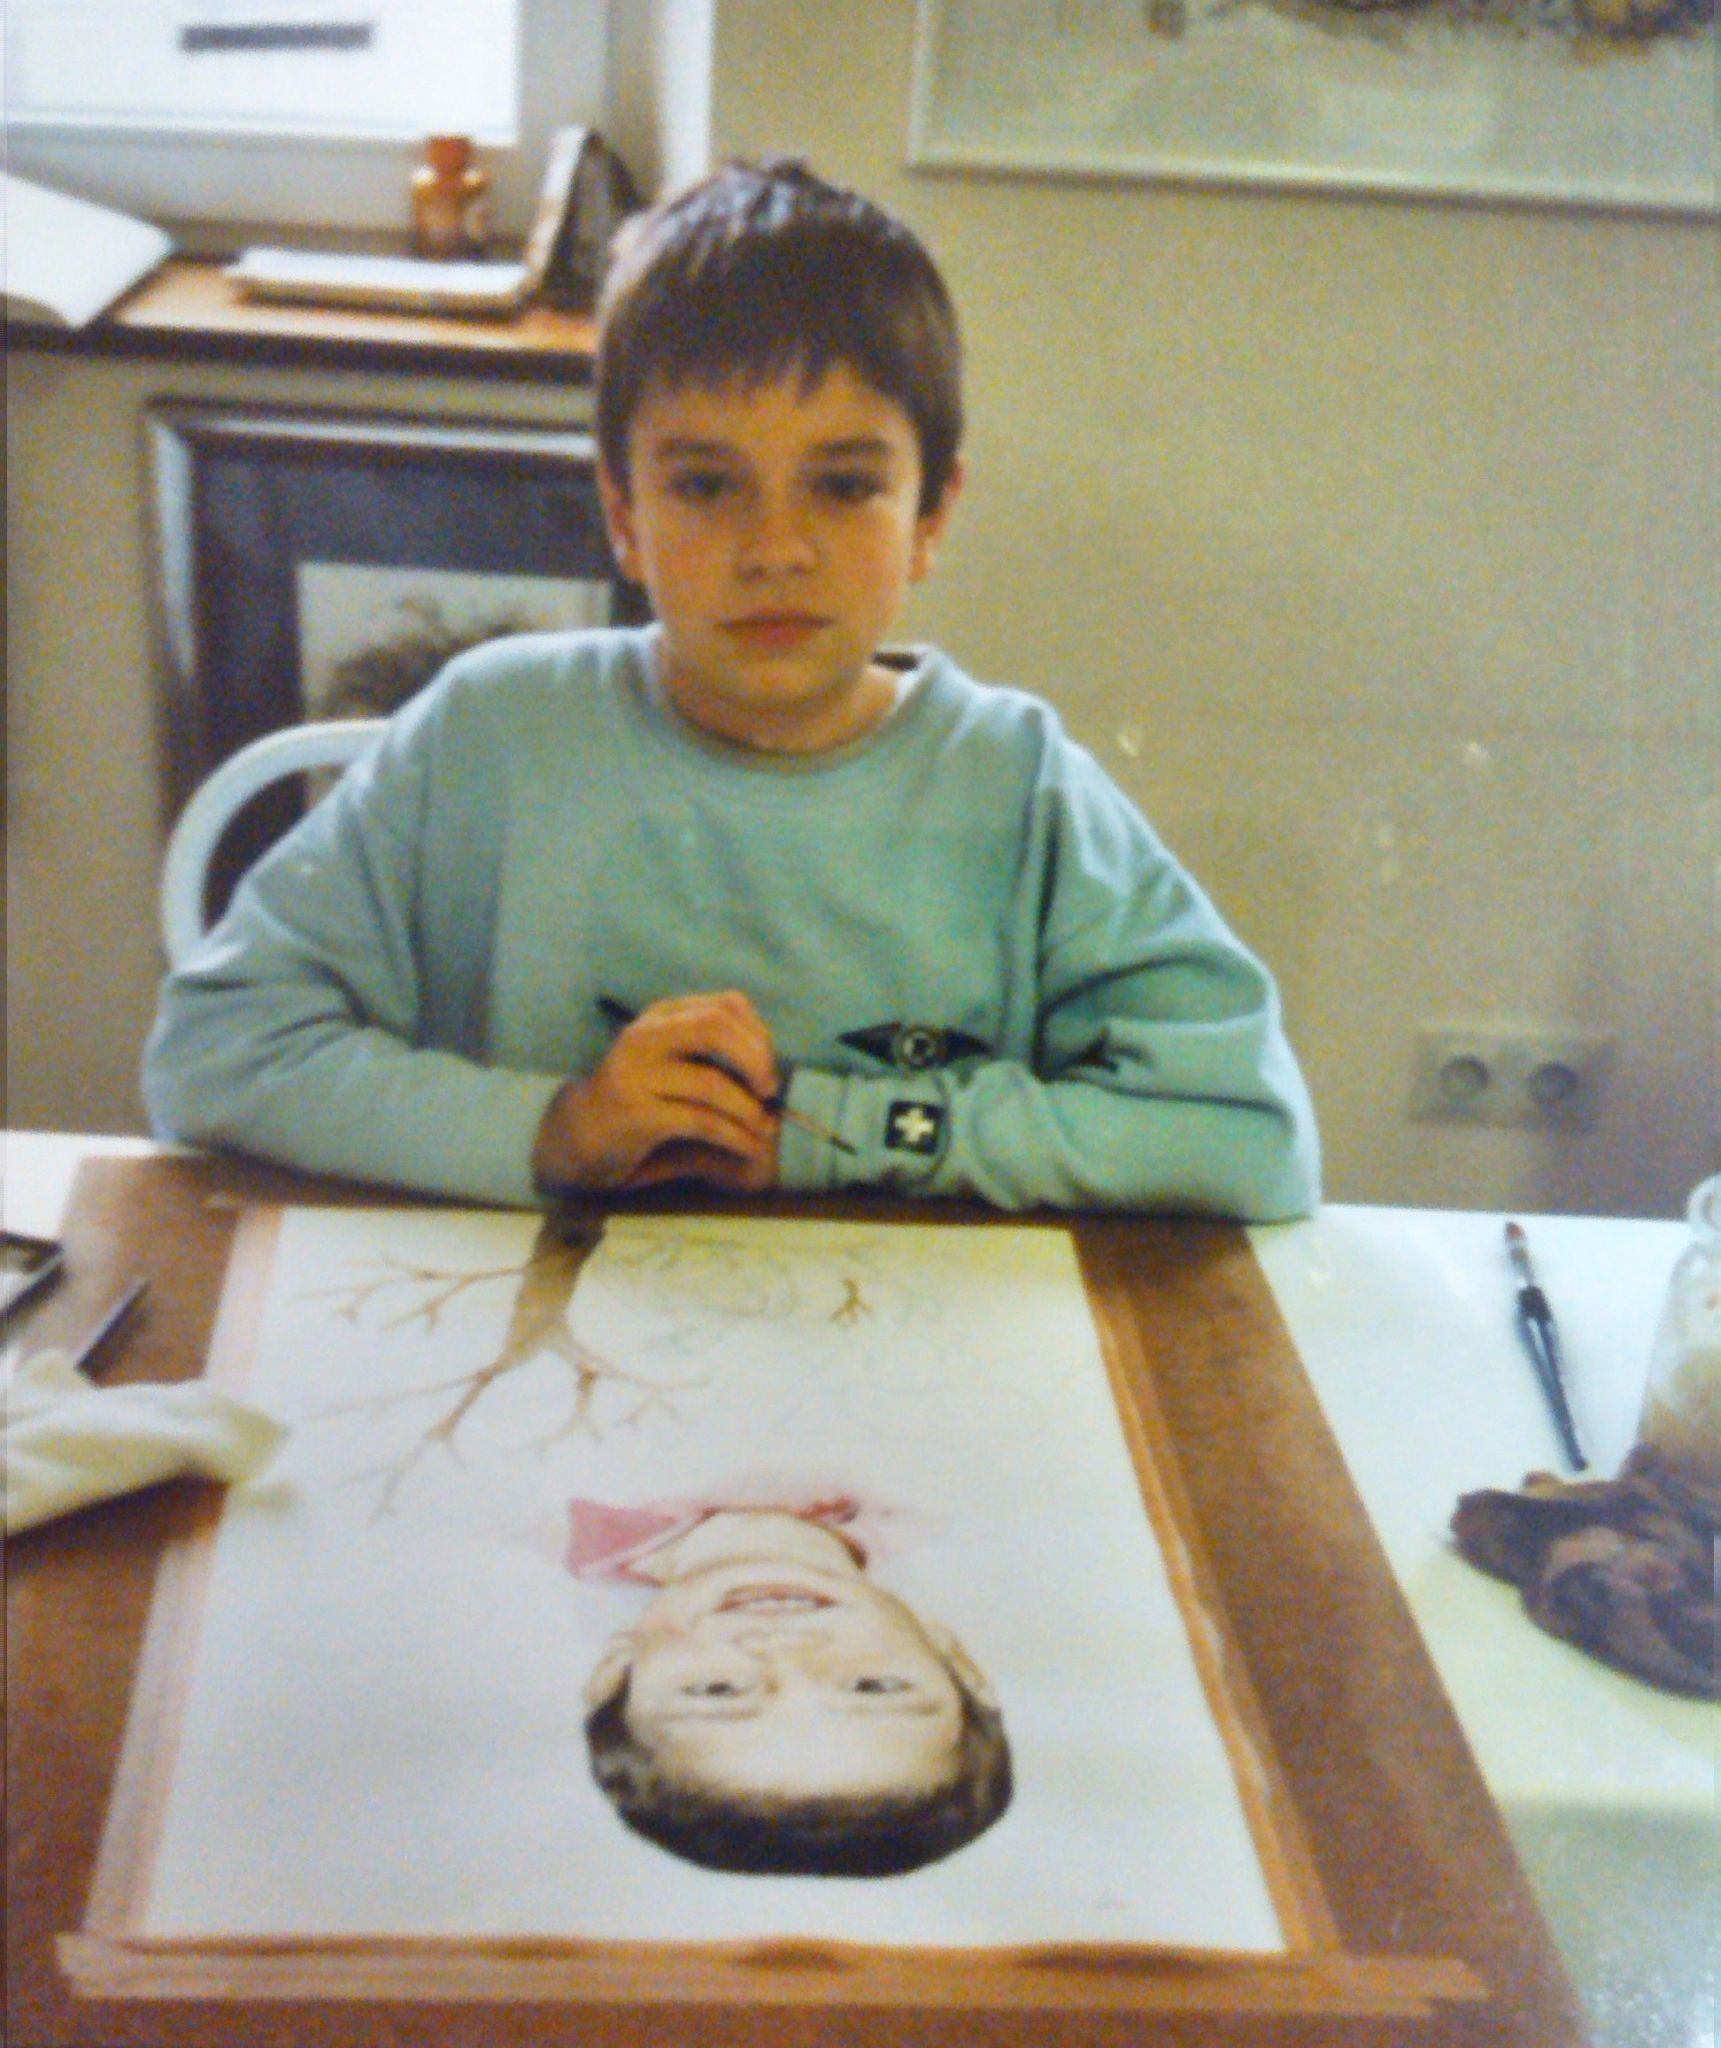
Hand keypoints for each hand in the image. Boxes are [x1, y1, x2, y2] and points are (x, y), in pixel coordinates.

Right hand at [533, 991, 781, 1193]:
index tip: (768, 1065)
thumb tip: (772, 1067)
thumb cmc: (640, 1097)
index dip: (758, 1033)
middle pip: (715, 1027)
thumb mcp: (671, 1061)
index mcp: (661, 1016)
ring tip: (764, 1128)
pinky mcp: (636, 1114)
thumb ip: (710, 1051)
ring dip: (749, 1110)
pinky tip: (748, 1146)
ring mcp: (637, 1075)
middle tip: (769, 1090)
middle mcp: (645, 1037)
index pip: (724, 1005)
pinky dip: (734, 1136)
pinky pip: (700, 1121)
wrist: (581, 1134)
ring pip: (712, 1083)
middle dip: (755, 1058)